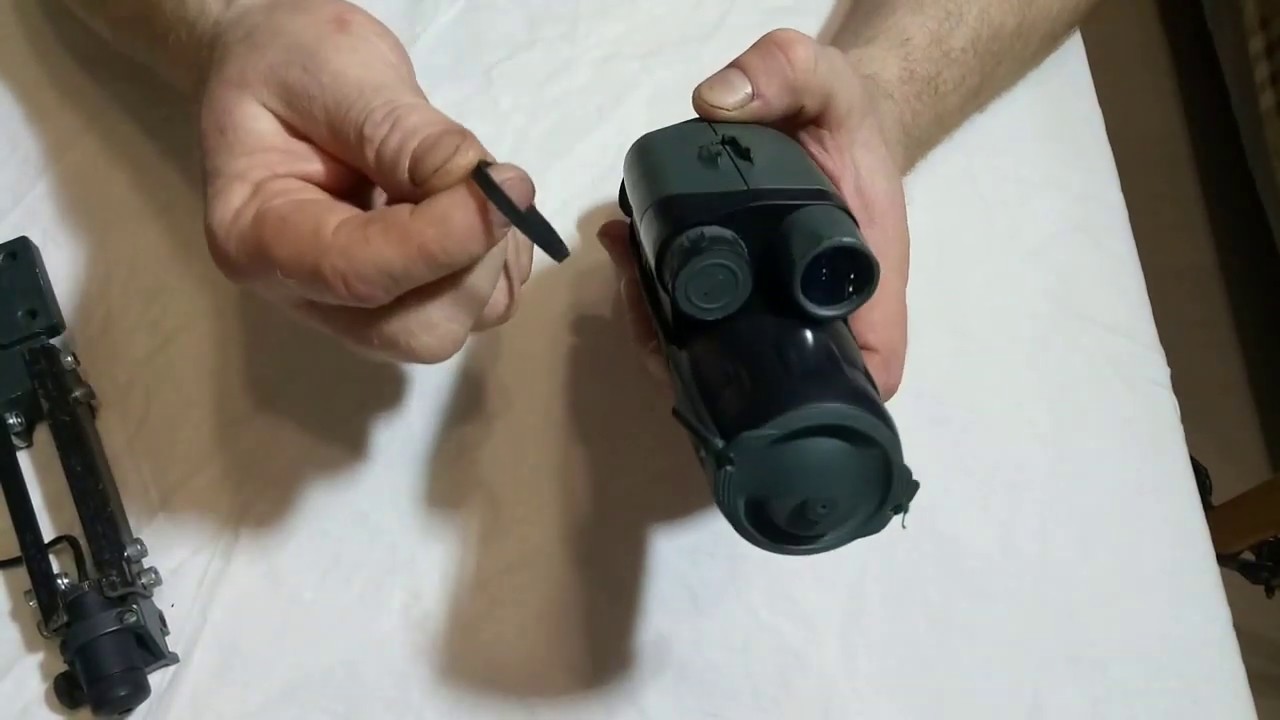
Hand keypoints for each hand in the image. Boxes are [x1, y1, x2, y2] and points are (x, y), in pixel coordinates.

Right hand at [199, 0, 533, 362]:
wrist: (284, 67)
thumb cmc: (291, 62)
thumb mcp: (335, 71)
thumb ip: (402, 132)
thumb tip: (484, 187)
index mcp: (257, 237)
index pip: (358, 274)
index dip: (443, 240)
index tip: (508, 187)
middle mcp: (307, 294)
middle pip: (416, 332)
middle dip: (472, 260)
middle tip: (490, 179)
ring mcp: (361, 309)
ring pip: (459, 323)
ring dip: (492, 254)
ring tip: (465, 179)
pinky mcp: (409, 301)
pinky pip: (482, 306)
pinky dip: (499, 254)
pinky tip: (467, 200)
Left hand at [598, 29, 909, 399]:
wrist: (828, 117)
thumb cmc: (842, 114)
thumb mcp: (827, 78)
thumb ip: (786, 73)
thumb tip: (717, 104)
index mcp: (864, 281)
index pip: (867, 368)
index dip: (816, 396)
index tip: (740, 374)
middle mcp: (822, 309)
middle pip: (775, 380)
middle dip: (703, 366)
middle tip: (646, 305)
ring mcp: (776, 307)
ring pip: (723, 359)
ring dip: (663, 333)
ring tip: (625, 270)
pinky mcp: (740, 293)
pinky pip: (695, 324)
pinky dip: (655, 306)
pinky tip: (625, 258)